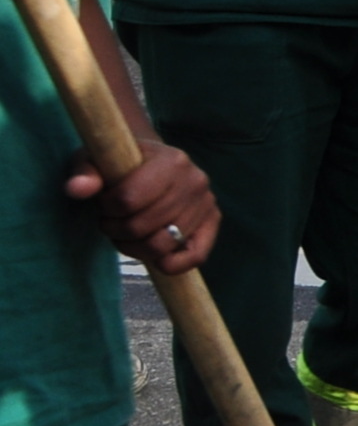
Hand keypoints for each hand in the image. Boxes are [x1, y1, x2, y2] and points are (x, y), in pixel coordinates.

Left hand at [66, 139, 216, 275]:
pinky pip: (195, 256)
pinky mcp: (212, 221)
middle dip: (116, 230)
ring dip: (134, 247)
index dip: (107, 209)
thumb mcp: (95, 160)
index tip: (103, 203)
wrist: (150, 162)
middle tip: (110, 221)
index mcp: (172, 160)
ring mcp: (206, 202)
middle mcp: (196, 180)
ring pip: (162, 245)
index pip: (128, 199)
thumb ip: (84, 173)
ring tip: (127, 233)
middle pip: (142, 226)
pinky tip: (156, 261)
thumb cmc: (118, 164)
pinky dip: (173, 265)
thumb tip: (76, 189)